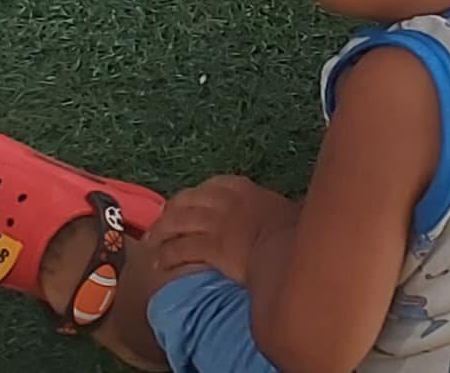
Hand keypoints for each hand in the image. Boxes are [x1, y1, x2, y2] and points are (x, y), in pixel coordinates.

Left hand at [151, 174, 292, 283]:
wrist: (289, 252)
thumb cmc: (295, 233)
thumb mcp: (286, 211)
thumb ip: (272, 210)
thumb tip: (282, 216)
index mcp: (243, 189)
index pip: (211, 186)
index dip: (195, 196)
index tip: (189, 205)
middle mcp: (223, 200)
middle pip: (185, 200)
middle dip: (169, 213)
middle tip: (160, 226)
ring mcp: (214, 222)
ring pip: (177, 222)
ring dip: (162, 233)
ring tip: (154, 245)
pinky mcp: (208, 245)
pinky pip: (180, 248)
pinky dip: (168, 255)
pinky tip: (162, 263)